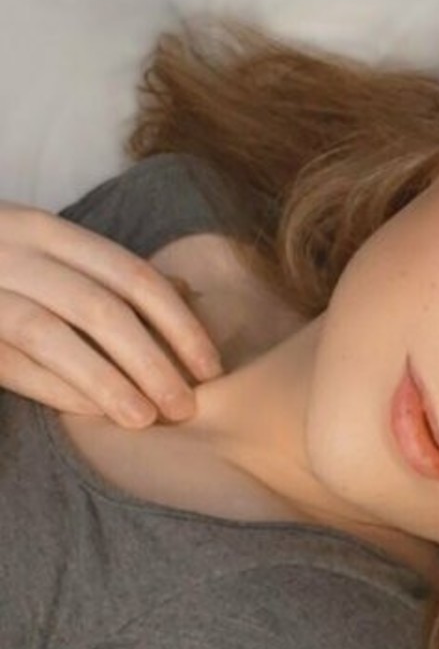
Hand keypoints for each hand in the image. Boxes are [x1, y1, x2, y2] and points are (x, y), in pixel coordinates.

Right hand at [0, 203, 223, 424]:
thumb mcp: (44, 251)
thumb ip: (103, 273)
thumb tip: (188, 299)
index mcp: (46, 230)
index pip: (130, 275)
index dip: (177, 324)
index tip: (210, 365)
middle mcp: (13, 252)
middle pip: (101, 309)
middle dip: (152, 361)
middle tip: (186, 405)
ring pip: (55, 336)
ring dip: (108, 382)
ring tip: (145, 418)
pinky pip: (16, 363)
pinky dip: (58, 389)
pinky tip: (93, 412)